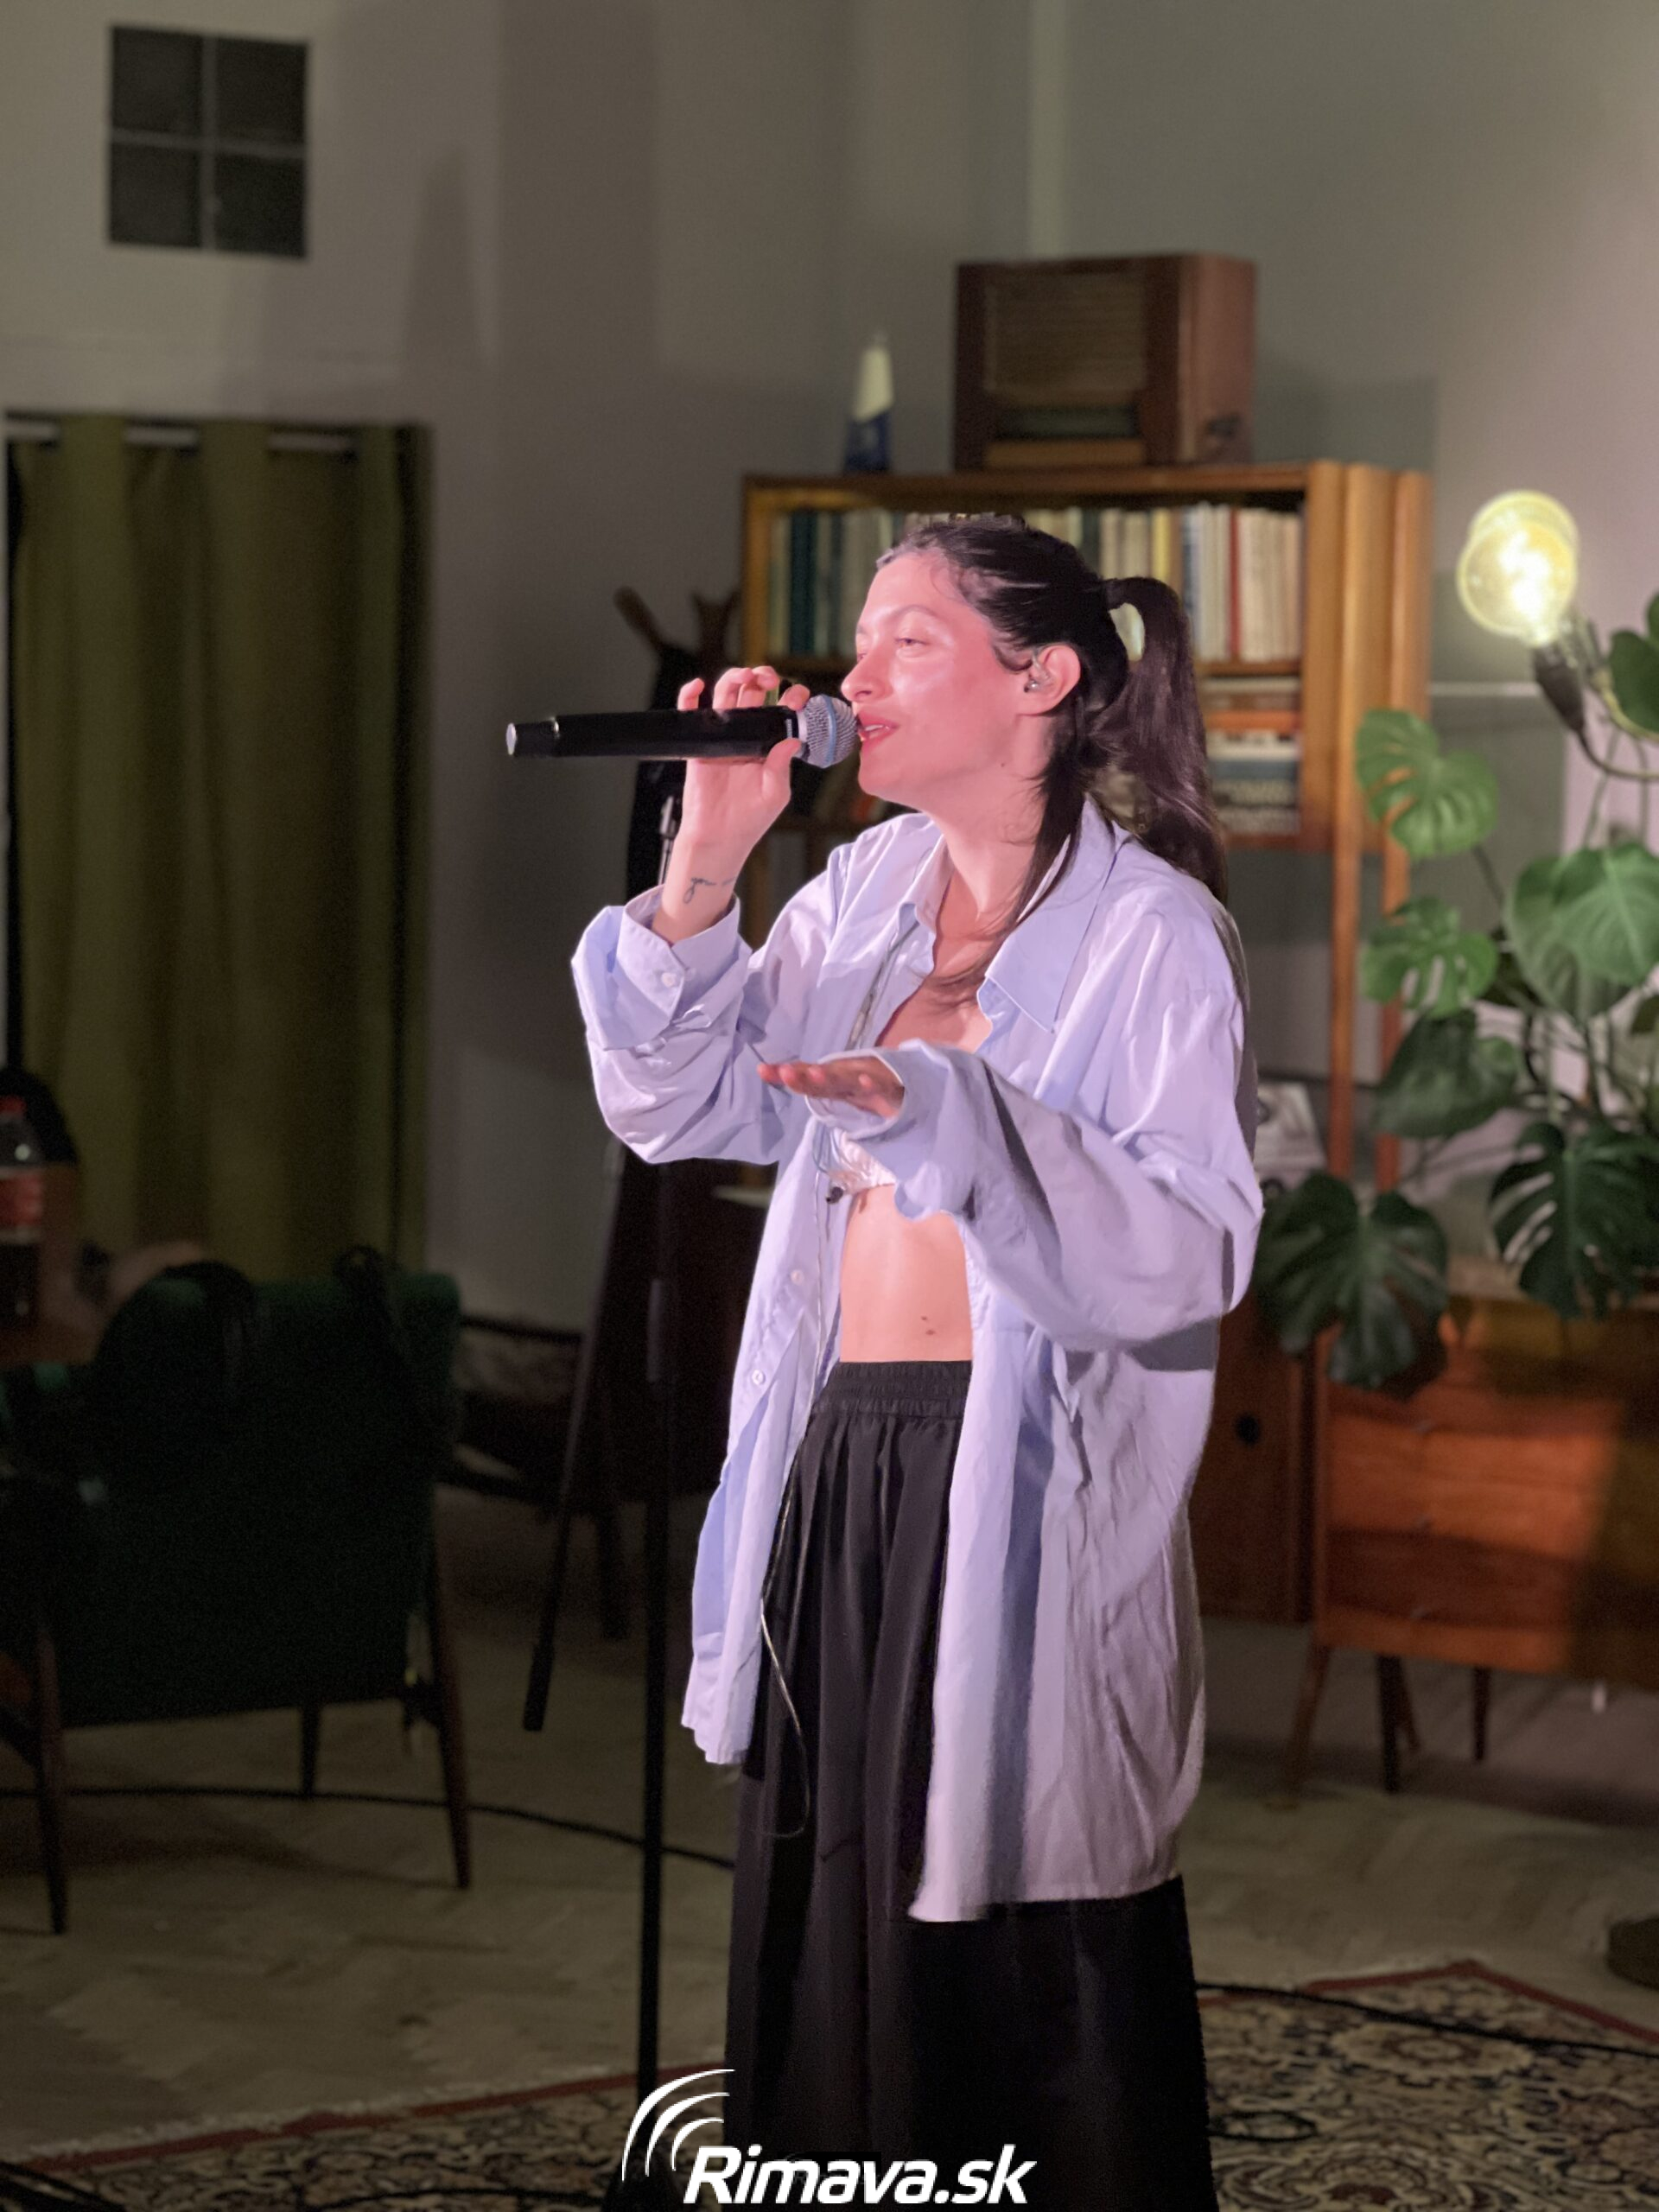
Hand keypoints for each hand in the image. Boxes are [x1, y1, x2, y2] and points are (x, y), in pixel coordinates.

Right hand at [675, 664, 811, 860]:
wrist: (719, 836)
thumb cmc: (750, 819)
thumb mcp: (775, 794)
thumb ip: (782, 767)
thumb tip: (791, 740)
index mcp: (769, 743)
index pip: (781, 710)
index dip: (791, 696)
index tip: (798, 696)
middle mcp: (748, 734)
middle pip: (753, 692)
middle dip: (763, 677)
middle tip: (769, 678)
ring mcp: (723, 735)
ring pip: (727, 693)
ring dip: (735, 676)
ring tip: (745, 676)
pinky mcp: (700, 742)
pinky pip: (692, 712)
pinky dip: (690, 694)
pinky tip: (698, 687)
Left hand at [757, 1053, 904, 1120]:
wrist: (908, 1083)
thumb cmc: (866, 1084)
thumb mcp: (836, 1087)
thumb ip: (807, 1083)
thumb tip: (768, 1072)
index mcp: (833, 1079)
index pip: (805, 1075)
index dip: (785, 1074)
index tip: (762, 1070)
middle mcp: (847, 1076)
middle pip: (822, 1077)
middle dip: (804, 1076)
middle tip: (786, 1073)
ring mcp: (867, 1080)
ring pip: (847, 1079)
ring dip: (831, 1077)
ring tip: (814, 1074)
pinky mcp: (889, 1089)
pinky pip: (880, 1087)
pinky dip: (872, 1084)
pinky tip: (863, 1081)